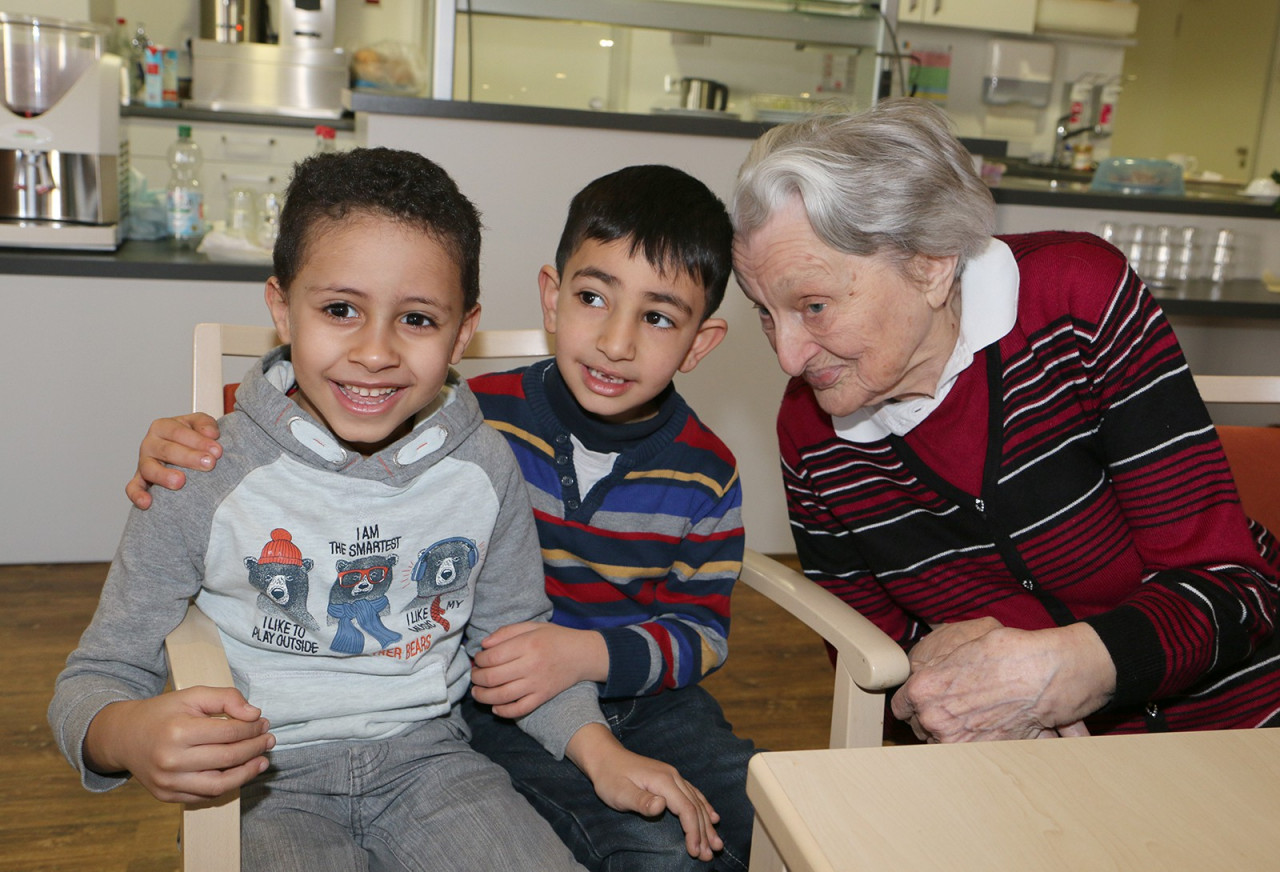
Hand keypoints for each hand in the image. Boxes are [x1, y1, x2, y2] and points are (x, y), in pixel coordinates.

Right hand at [83, 687, 273, 802]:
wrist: (123, 736)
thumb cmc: (162, 713)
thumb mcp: (193, 695)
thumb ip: (226, 698)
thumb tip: (254, 715)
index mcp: (178, 731)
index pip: (229, 732)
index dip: (253, 728)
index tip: (264, 723)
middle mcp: (171, 760)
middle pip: (228, 758)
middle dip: (255, 748)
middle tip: (269, 740)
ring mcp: (167, 782)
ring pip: (220, 784)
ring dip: (247, 773)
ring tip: (262, 761)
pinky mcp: (166, 795)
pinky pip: (204, 795)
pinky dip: (226, 785)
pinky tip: (238, 772)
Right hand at [126, 414, 221, 508]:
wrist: (183, 451)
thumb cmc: (190, 437)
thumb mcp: (198, 424)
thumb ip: (205, 424)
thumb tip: (211, 434)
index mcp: (163, 427)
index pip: (179, 432)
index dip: (198, 441)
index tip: (217, 451)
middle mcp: (150, 444)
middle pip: (167, 450)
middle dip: (189, 457)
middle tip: (209, 464)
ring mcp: (143, 463)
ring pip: (149, 468)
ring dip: (164, 476)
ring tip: (181, 481)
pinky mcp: (140, 480)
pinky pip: (134, 488)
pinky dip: (138, 495)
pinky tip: (147, 502)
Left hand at [470, 622, 607, 717]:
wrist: (582, 654)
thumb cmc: (555, 638)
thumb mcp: (532, 626)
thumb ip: (506, 632)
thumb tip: (483, 645)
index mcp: (528, 644)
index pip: (493, 656)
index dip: (479, 659)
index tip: (478, 659)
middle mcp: (531, 665)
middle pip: (493, 677)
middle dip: (477, 678)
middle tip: (475, 675)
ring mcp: (537, 684)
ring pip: (502, 696)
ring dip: (483, 696)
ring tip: (477, 692)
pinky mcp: (543, 697)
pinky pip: (519, 709)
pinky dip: (504, 711)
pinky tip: (495, 707)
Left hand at [566, 723, 721, 860]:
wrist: (605, 756)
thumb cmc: (610, 777)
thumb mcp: (620, 792)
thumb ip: (641, 801)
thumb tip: (662, 806)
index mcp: (663, 781)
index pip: (686, 809)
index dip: (693, 831)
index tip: (695, 851)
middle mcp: (673, 777)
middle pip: (695, 807)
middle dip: (704, 832)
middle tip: (709, 855)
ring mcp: (673, 776)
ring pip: (697, 802)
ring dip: (707, 824)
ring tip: (717, 844)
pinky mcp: (670, 779)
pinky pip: (693, 794)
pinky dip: (704, 807)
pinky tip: (712, 817)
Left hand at [890, 623, 1114, 742]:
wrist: (1043, 675)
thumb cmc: (1006, 655)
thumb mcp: (960, 649)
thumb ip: (937, 668)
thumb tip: (927, 672)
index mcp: (922, 689)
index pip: (901, 706)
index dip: (913, 703)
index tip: (922, 703)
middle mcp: (933, 718)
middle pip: (921, 727)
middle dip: (933, 719)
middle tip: (953, 709)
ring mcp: (955, 740)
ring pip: (939, 743)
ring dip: (950, 735)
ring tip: (970, 720)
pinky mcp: (977, 755)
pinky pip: (961, 754)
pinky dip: (970, 746)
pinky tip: (983, 731)